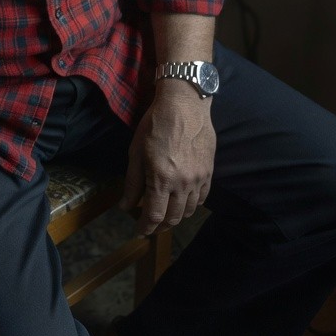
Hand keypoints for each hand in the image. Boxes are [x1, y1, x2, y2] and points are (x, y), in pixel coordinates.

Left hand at [121, 81, 215, 235]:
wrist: (185, 104)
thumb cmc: (155, 125)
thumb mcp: (136, 152)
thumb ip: (132, 183)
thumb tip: (126, 206)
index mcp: (161, 179)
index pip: (155, 215)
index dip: (146, 227)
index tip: (140, 231)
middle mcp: (182, 183)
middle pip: (173, 217)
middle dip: (160, 225)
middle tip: (151, 224)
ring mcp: (198, 178)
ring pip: (188, 210)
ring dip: (176, 216)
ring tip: (166, 213)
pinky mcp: (209, 172)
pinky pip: (202, 198)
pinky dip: (192, 205)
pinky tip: (183, 202)